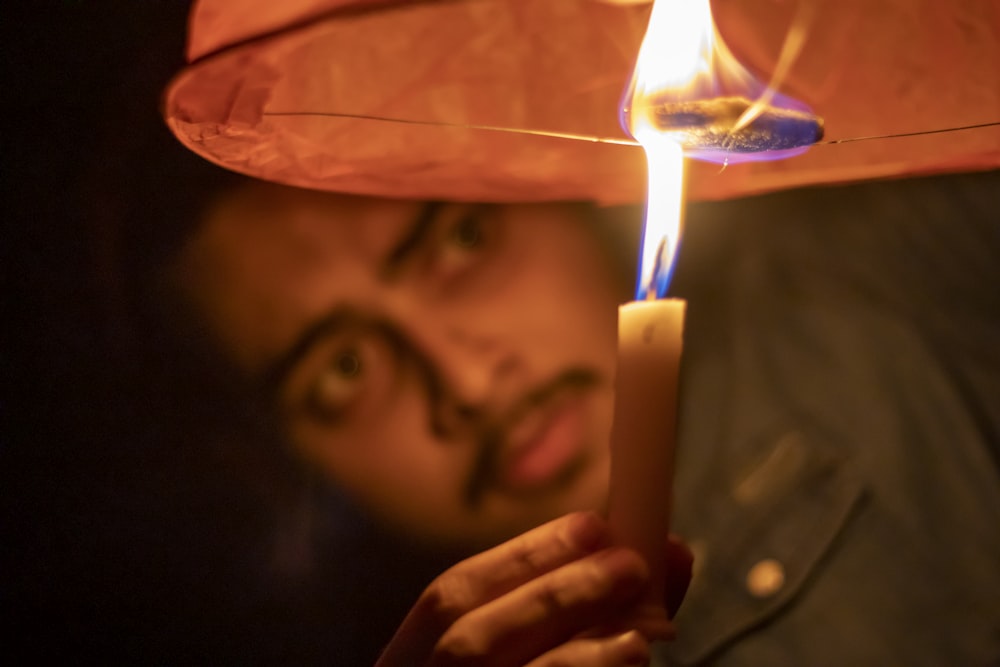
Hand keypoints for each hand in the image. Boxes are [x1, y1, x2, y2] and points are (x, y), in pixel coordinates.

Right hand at [376, 512, 692, 666]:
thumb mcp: (525, 659)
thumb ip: (588, 616)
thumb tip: (669, 555)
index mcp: (410, 664)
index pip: (451, 595)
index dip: (523, 555)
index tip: (594, 526)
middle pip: (468, 638)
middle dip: (553, 593)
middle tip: (633, 566)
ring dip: (570, 649)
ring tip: (640, 637)